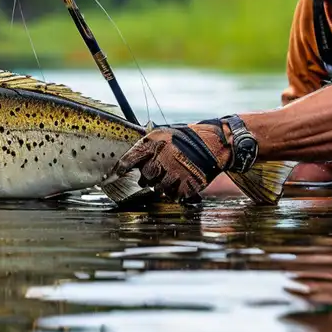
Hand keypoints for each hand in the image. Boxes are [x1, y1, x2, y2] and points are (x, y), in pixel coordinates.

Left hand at [113, 120, 230, 201]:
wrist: (213, 144)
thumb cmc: (185, 140)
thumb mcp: (163, 135)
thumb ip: (146, 148)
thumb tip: (129, 164)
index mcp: (154, 143)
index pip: (130, 159)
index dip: (122, 168)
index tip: (118, 174)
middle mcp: (162, 158)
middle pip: (146, 177)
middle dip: (149, 177)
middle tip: (157, 173)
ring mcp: (174, 173)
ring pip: (159, 188)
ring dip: (163, 185)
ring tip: (172, 175)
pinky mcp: (186, 185)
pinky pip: (173, 195)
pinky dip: (176, 191)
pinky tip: (181, 180)